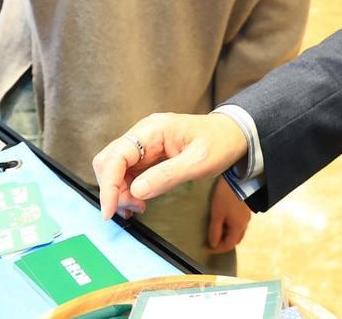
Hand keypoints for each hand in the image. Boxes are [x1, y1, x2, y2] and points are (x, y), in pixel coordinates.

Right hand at [93, 112, 247, 220]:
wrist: (232, 135)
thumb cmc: (219, 143)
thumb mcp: (199, 162)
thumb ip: (167, 175)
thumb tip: (136, 191)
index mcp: (153, 130)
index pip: (117, 155)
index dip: (109, 184)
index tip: (110, 210)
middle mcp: (143, 134)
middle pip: (108, 161)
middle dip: (113, 189)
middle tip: (134, 209)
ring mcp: (143, 145)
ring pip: (114, 169)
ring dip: (120, 192)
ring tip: (139, 208)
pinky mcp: (146, 155)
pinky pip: (126, 173)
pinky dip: (127, 191)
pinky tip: (138, 203)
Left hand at [207, 176, 250, 252]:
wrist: (237, 179)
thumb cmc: (225, 198)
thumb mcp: (216, 214)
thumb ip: (214, 231)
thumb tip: (213, 244)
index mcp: (238, 227)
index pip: (229, 245)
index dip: (218, 249)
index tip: (207, 248)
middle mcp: (245, 224)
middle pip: (235, 240)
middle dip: (223, 243)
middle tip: (212, 241)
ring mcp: (247, 217)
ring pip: (237, 233)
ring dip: (227, 235)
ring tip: (216, 231)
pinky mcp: (245, 210)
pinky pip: (239, 225)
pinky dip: (231, 228)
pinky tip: (224, 222)